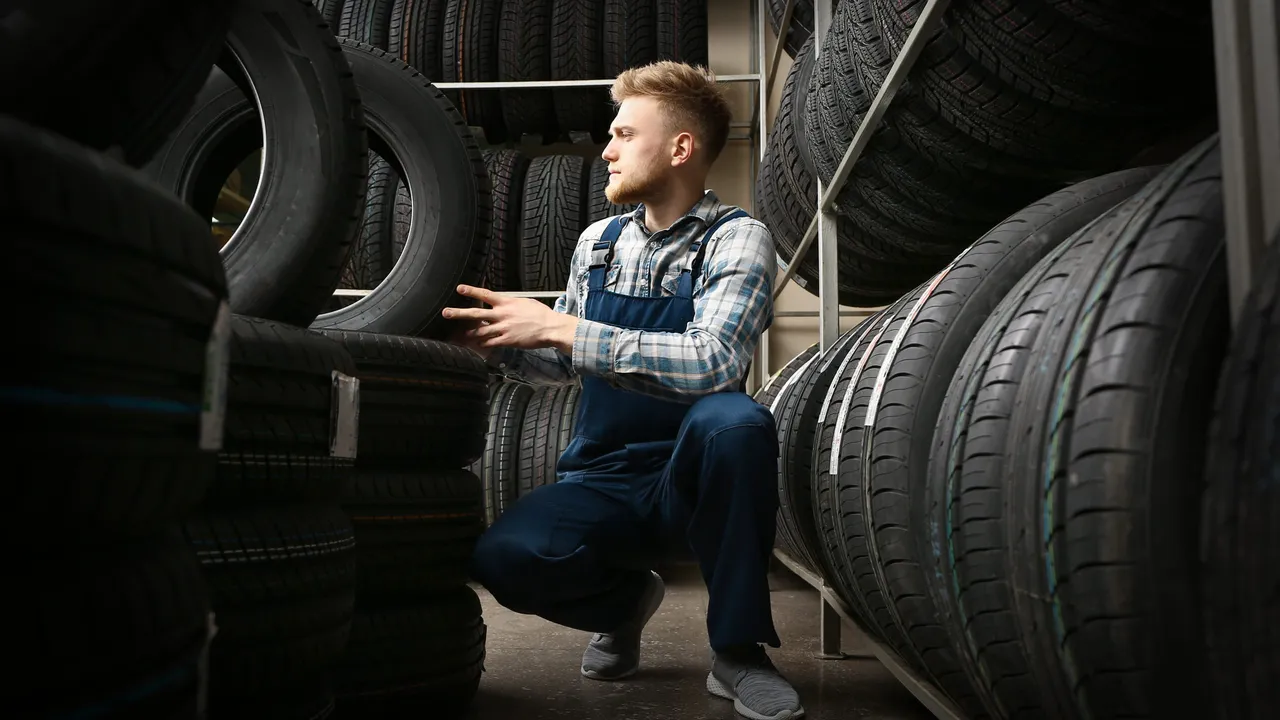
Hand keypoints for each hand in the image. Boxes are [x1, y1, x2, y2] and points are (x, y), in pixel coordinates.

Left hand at [442, 285, 577, 353]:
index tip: (459, 288)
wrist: (550, 327)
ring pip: (480, 331)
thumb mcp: (524, 302)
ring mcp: (503, 328)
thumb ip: (510, 303)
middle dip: (459, 313)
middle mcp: (502, 314)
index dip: (471, 291)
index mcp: (506, 302)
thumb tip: (501, 302)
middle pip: (476, 313)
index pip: (485, 295)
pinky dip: (483, 343)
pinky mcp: (507, 340)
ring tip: (462, 334)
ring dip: (470, 333)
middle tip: (446, 312)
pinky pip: (490, 342)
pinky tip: (479, 344)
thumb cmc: (540, 313)